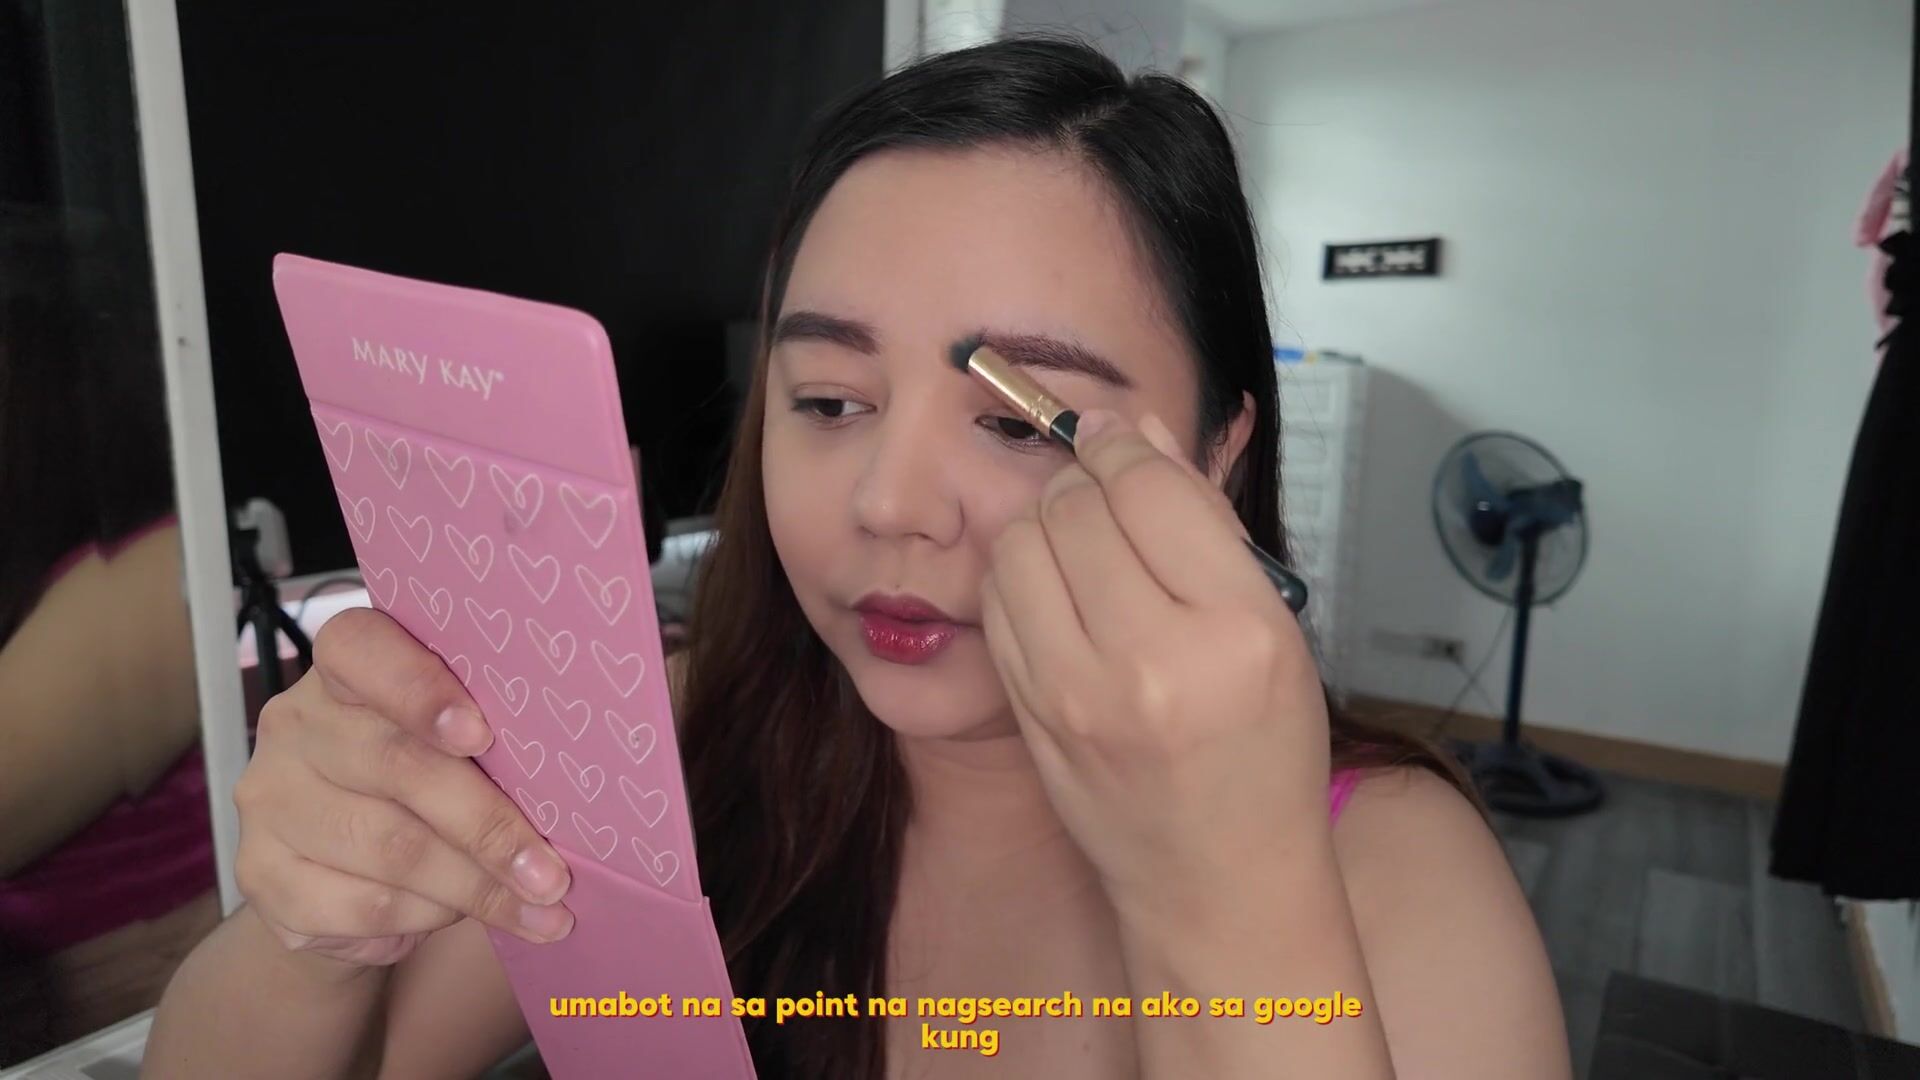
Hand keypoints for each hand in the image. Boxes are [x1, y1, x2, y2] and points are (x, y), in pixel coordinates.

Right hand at [234, 608, 573, 971]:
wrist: (344, 880)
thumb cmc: (430, 787)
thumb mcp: (465, 742)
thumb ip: (504, 728)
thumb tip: (610, 734)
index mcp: (347, 665)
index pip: (361, 648)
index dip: (421, 688)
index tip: (483, 733)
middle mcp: (295, 721)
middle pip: (397, 765)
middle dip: (489, 825)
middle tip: (553, 869)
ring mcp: (270, 797)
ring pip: (388, 847)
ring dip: (475, 886)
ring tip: (538, 905)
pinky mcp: (261, 874)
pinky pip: (361, 905)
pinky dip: (427, 920)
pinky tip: (464, 920)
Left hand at [979, 409, 1331, 920]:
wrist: (1216, 875)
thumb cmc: (1261, 753)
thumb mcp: (1272, 630)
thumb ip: (1201, 524)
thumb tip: (1134, 431)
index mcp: (1234, 631)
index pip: (1151, 489)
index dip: (1125, 446)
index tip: (1118, 437)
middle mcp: (1150, 661)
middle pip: (1075, 507)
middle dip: (1084, 481)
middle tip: (1104, 492)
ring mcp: (1077, 694)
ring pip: (1020, 544)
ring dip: (1044, 522)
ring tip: (1083, 544)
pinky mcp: (1030, 715)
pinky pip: (998, 601)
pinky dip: (1021, 575)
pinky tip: (1058, 592)